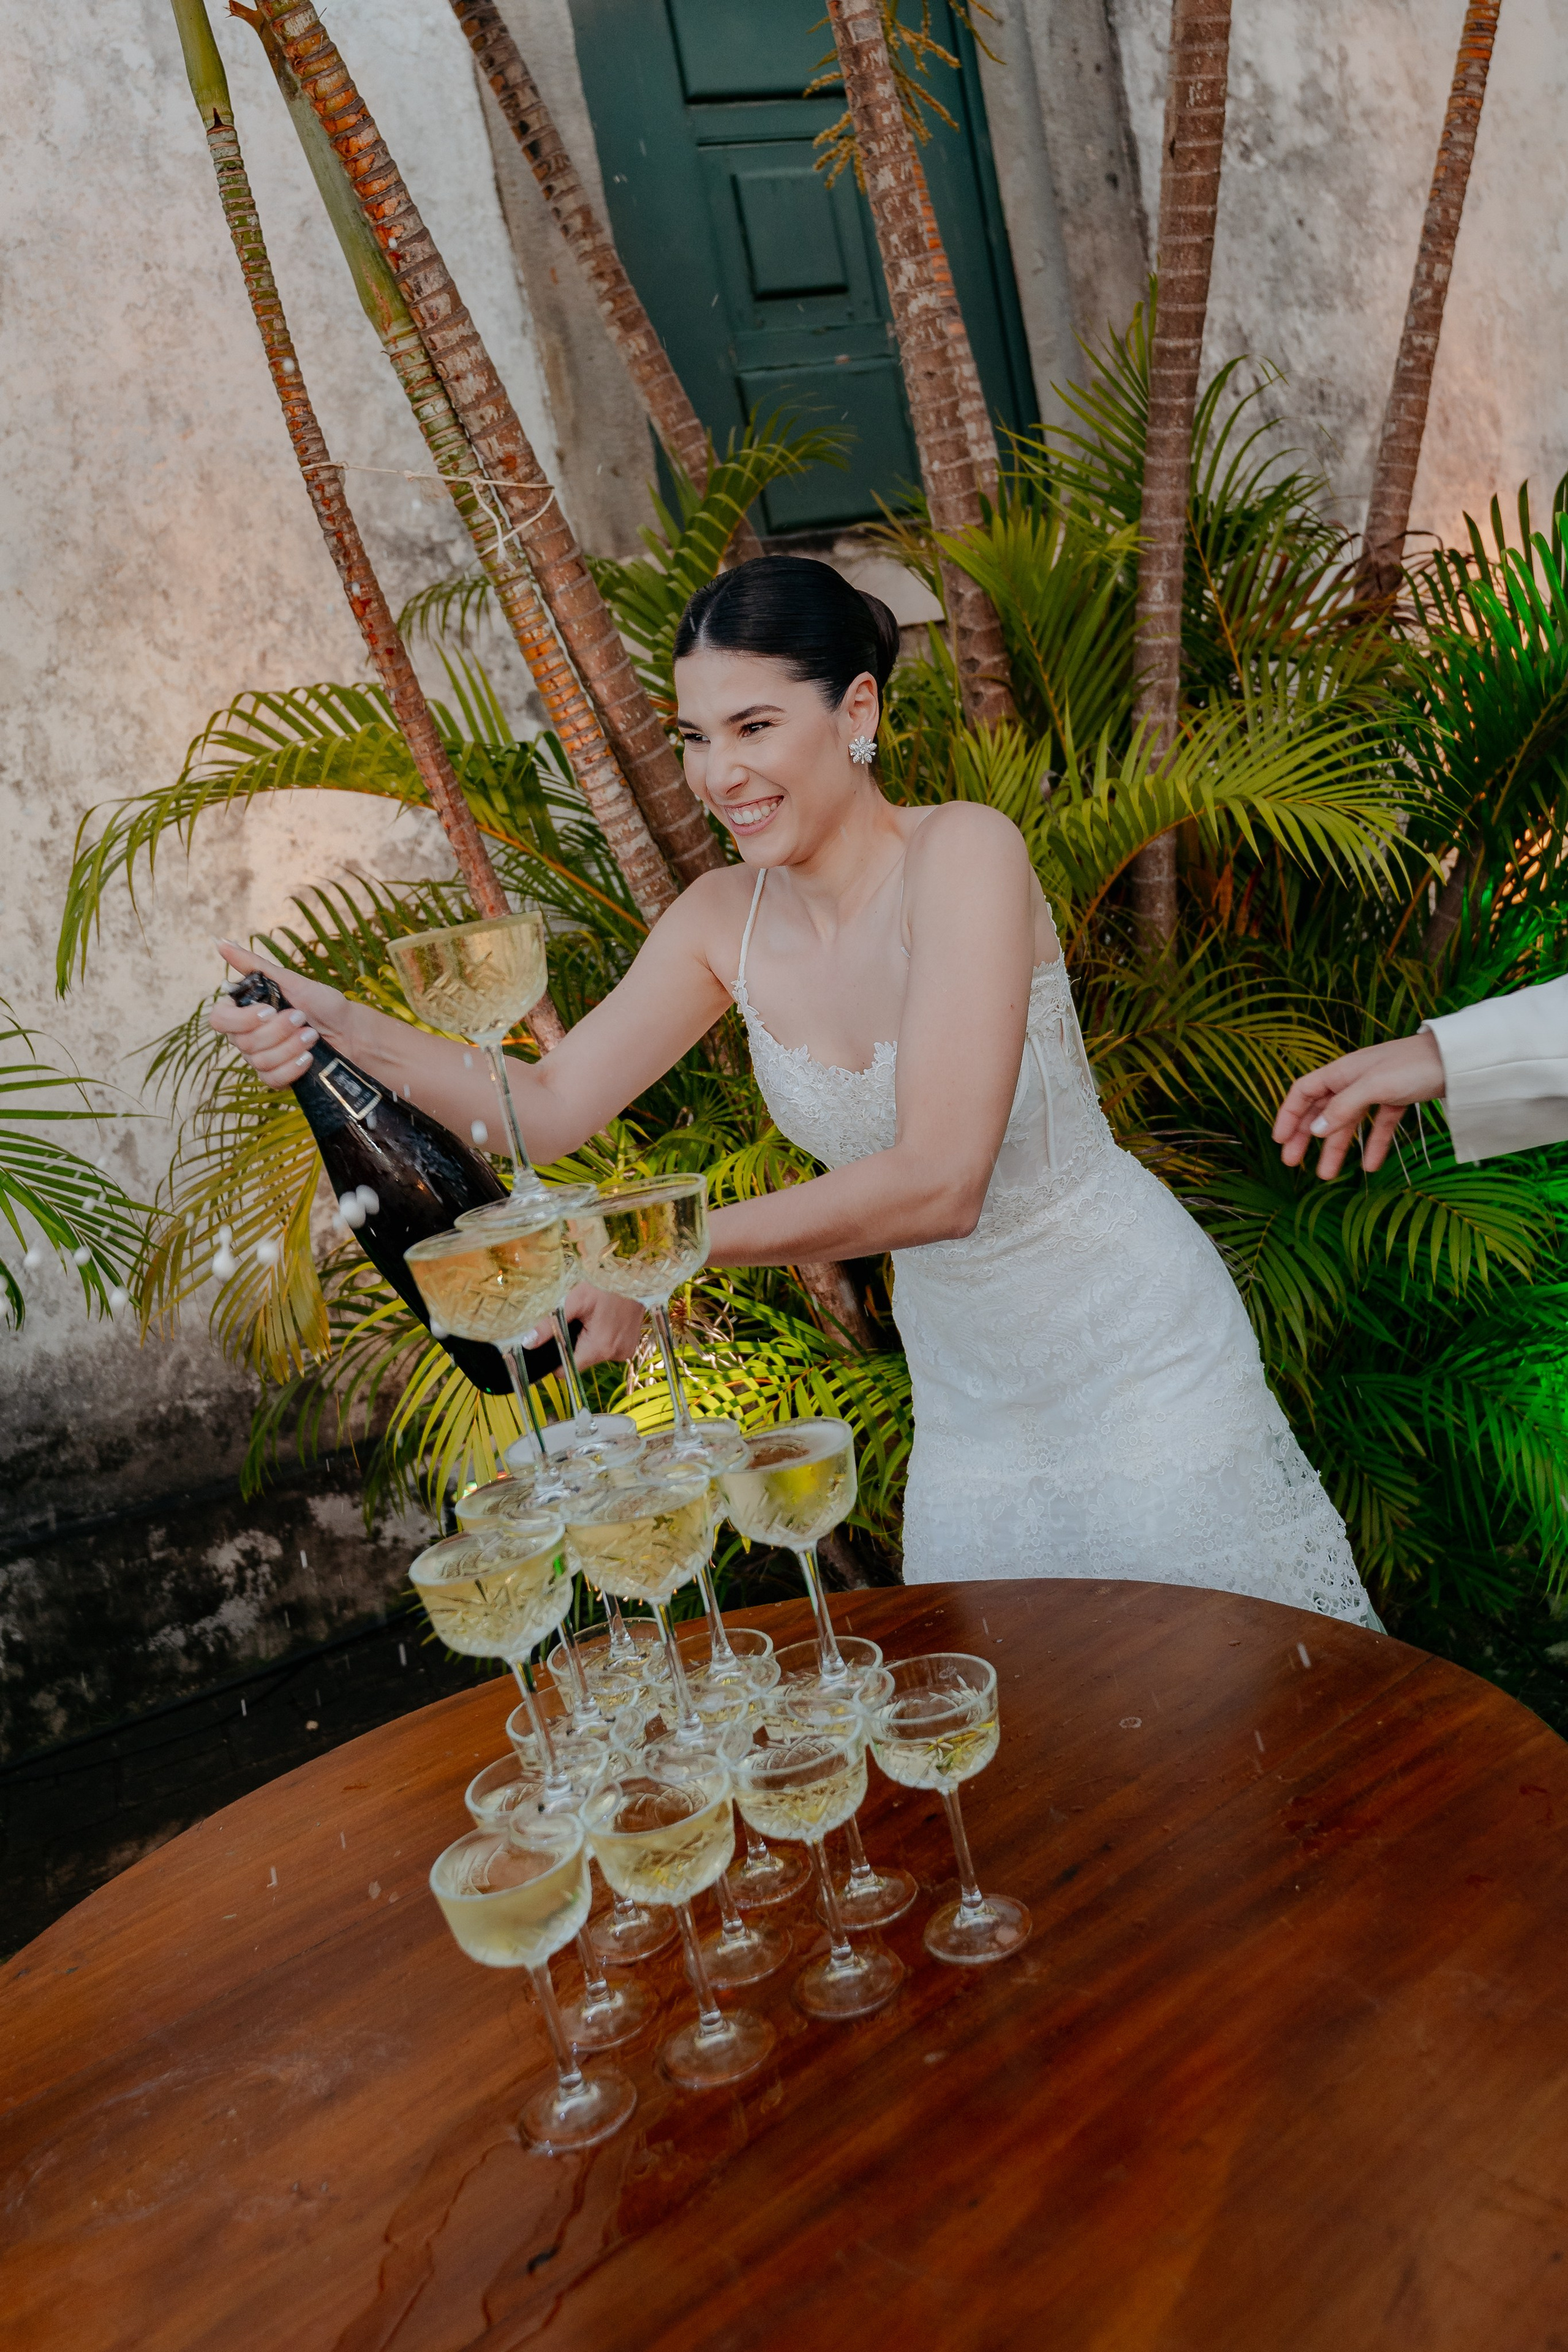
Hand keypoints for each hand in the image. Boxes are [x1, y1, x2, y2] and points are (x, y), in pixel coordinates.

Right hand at [208, 940, 354, 1089]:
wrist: (350, 1030)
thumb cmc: (321, 1002)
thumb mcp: (289, 979)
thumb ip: (253, 965)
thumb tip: (220, 943)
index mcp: (245, 1010)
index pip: (219, 1019)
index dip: (241, 1019)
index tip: (270, 1010)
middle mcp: (247, 1035)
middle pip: (243, 1042)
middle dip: (278, 1030)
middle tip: (302, 1018)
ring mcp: (260, 1058)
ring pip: (259, 1061)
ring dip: (290, 1046)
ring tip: (311, 1034)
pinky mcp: (276, 1076)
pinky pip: (271, 1079)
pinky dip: (292, 1067)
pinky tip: (308, 1056)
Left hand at [544, 1282, 644, 1369]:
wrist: (636, 1277)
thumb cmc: (605, 1285)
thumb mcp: (574, 1300)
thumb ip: (549, 1324)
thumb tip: (527, 1343)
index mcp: (599, 1348)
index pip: (567, 1370)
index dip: (557, 1357)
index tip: (555, 1341)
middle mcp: (614, 1355)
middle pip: (580, 1361)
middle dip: (574, 1344)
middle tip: (578, 1321)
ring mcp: (625, 1352)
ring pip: (593, 1355)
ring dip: (589, 1341)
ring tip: (593, 1318)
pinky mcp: (630, 1346)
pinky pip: (608, 1349)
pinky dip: (603, 1338)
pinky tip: (605, 1322)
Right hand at [1273, 1032, 1445, 1178]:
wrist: (1458, 1059)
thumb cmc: (1413, 1065)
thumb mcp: (1375, 1086)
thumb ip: (1344, 1107)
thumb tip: (1317, 1130)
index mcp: (1342, 1071)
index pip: (1304, 1092)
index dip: (1289, 1114)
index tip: (1280, 1140)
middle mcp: (1354, 1080)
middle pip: (1322, 1110)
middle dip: (1305, 1137)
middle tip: (1292, 1163)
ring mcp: (1376, 1090)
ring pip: (1349, 1123)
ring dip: (1337, 1148)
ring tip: (1326, 1175)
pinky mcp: (1397, 1099)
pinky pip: (1378, 1125)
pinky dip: (1373, 1144)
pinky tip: (1371, 1166)